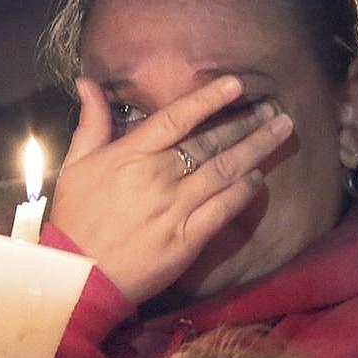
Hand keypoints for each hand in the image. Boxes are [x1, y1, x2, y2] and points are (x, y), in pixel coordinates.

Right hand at [50, 75, 293, 304]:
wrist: (79, 276)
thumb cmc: (75, 216)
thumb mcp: (75, 164)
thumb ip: (92, 121)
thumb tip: (87, 80)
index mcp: (130, 154)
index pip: (176, 118)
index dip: (208, 98)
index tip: (237, 83)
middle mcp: (157, 177)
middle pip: (210, 142)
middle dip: (246, 121)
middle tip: (274, 107)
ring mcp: (175, 208)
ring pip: (224, 171)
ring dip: (256, 148)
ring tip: (282, 130)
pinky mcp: (187, 239)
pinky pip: (223, 209)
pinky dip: (244, 192)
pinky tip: (258, 178)